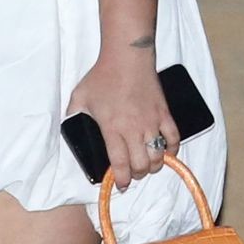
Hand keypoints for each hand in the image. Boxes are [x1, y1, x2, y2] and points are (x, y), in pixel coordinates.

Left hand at [65, 51, 179, 192]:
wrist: (127, 57)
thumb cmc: (103, 76)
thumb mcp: (79, 97)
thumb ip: (74, 115)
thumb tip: (70, 125)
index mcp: (112, 128)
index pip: (120, 164)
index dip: (121, 180)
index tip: (120, 185)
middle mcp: (134, 129)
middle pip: (142, 165)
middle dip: (137, 175)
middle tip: (132, 173)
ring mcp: (152, 122)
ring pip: (158, 156)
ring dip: (153, 166)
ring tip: (146, 165)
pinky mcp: (165, 114)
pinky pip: (174, 139)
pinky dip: (172, 151)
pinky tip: (165, 153)